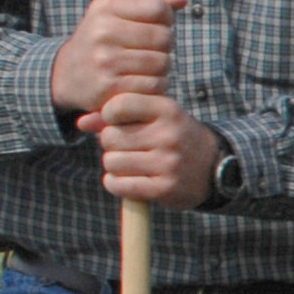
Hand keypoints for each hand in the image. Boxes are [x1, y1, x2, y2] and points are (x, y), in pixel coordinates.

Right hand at [51, 0, 185, 114]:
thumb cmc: (105, 35)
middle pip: (164, 37)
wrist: (68, 73)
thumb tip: (182, 0)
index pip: (159, 7)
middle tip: (150, 49)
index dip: (166, 18)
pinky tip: (140, 82)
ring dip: (161, 68)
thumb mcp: (120, 6)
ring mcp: (104, 60)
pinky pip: (154, 86)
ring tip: (144, 65)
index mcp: (106, 6)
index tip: (154, 24)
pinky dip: (155, 86)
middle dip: (164, 45)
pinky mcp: (110, 88)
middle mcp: (102, 31)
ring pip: (162, 63)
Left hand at [83, 89, 223, 209]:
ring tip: (131, 164)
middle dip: (111, 144)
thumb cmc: (172, 136)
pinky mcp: (164, 188)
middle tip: (128, 147)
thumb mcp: (152, 116)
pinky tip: (127, 180)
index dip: (110, 116)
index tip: (120, 122)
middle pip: (110, 137)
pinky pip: (118, 184)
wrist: (212, 167)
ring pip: (111, 162)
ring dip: (114, 165)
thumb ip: (116, 115)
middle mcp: (170, 134)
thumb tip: (81, 123)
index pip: (118, 105)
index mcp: (167, 109)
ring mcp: (168, 163)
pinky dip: (115, 184)